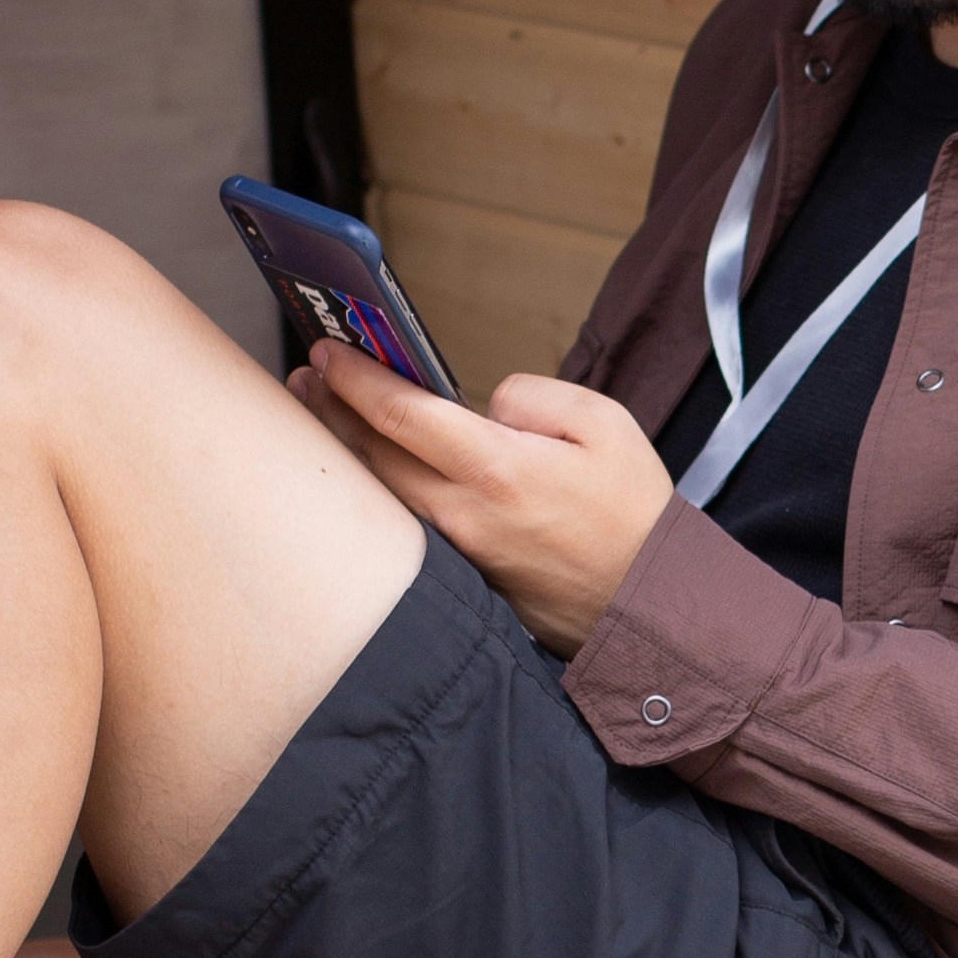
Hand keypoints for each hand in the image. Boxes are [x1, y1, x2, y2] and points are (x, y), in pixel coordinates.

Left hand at [295, 353, 672, 653]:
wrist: (649, 607)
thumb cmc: (634, 515)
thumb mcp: (607, 425)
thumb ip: (534, 397)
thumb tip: (483, 406)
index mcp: (499, 469)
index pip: (402, 413)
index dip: (357, 378)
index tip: (328, 350)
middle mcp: (464, 514)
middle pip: (373, 454)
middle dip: (333, 408)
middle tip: (307, 375)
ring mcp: (457, 553)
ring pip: (381, 493)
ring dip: (346, 448)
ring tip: (322, 412)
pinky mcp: (461, 578)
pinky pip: (405, 525)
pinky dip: (378, 488)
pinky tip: (371, 467)